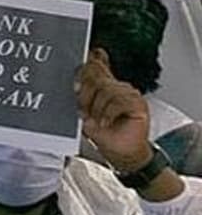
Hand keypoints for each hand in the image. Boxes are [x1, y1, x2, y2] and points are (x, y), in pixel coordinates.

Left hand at [77, 57, 152, 172]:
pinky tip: (106, 123)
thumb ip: (83, 97)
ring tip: (98, 121)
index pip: (98, 66)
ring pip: (106, 90)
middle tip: (84, 112)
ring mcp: (129, 94)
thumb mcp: (87, 114)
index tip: (87, 60)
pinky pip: (117, 101)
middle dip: (86, 96)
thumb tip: (76, 83)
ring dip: (97, 109)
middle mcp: (118, 87)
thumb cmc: (105, 136)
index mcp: (105, 87)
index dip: (91, 62)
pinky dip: (108, 114)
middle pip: (97, 77)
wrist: (121, 154)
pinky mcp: (138, 103)